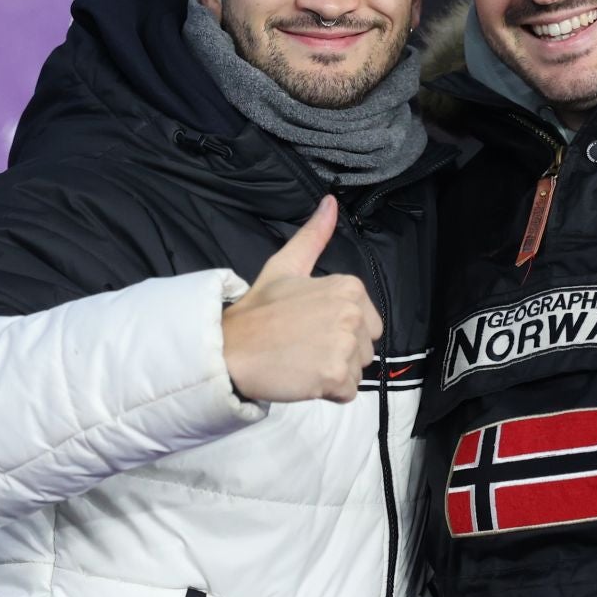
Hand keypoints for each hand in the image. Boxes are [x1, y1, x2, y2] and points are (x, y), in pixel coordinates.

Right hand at [221, 196, 381, 402]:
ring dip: (332, 374)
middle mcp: (352, 313)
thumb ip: (314, 237)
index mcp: (349, 287)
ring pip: (357, 372)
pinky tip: (302, 377)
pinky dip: (327, 393)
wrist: (229, 349)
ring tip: (300, 360)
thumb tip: (331, 202)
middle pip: (365, 349)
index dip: (339, 331)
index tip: (308, 328)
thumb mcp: (286, 266)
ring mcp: (344, 345)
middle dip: (338, 354)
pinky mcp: (335, 375)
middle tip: (302, 346)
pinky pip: (347, 394)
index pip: (367, 324)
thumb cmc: (257, 311)